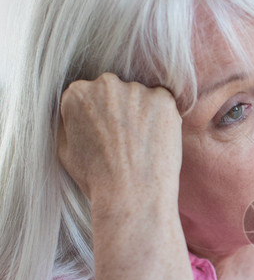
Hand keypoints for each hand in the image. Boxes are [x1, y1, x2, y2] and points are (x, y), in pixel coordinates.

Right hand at [58, 74, 181, 211]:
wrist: (131, 196)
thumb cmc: (96, 180)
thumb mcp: (65, 150)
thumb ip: (68, 123)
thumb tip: (75, 112)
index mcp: (75, 94)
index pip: (87, 96)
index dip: (97, 117)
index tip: (104, 135)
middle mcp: (104, 84)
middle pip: (112, 91)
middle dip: (117, 110)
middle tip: (124, 141)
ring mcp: (135, 90)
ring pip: (139, 97)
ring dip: (140, 114)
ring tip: (141, 146)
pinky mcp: (162, 99)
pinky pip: (162, 104)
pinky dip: (162, 118)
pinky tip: (156, 141)